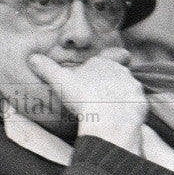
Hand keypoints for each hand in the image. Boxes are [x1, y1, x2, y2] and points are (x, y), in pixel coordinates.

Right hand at [28, 49, 146, 152]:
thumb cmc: (83, 97)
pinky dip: (129, 112)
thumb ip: (45, 68)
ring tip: (109, 111)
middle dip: (113, 82)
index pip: (116, 54)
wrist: (107, 120)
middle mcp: (123, 72)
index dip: (116, 57)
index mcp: (104, 63)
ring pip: (129, 89)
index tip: (113, 65)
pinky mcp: (141, 105)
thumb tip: (32, 58)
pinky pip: (136, 106)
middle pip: (121, 74)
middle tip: (100, 95)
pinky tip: (117, 120)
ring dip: (122, 97)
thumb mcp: (59, 80)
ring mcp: (134, 89)